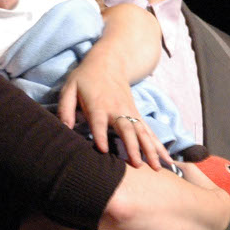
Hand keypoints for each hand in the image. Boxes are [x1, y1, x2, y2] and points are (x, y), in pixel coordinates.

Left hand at [57, 45, 172, 169]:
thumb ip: (65, 108)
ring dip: (150, 150)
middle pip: (126, 129)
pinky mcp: (137, 115)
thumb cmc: (85, 78)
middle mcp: (116, 110)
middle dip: (132, 147)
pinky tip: (166, 160)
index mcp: (98, 105)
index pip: (98, 122)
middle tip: (137, 165)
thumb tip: (63, 129)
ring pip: (142, 133)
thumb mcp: (70, 88)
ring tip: (157, 168)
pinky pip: (150, 132)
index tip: (104, 151)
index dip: (100, 136)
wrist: (109, 62)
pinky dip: (159, 146)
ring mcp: (130, 113)